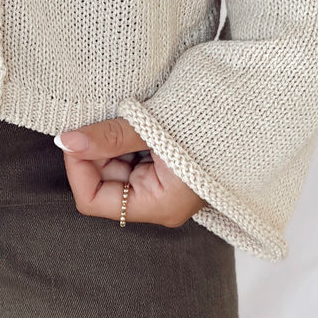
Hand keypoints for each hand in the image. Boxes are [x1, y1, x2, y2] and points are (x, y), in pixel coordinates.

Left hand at [56, 117, 206, 227]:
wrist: (252, 111)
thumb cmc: (209, 126)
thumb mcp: (153, 130)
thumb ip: (108, 137)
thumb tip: (66, 140)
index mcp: (159, 205)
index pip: (92, 200)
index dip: (78, 168)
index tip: (75, 136)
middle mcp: (159, 203)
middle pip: (102, 183)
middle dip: (95, 151)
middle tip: (103, 119)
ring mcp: (163, 188)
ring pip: (115, 168)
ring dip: (111, 142)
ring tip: (128, 118)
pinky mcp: (167, 171)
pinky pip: (132, 158)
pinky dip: (126, 139)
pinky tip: (138, 122)